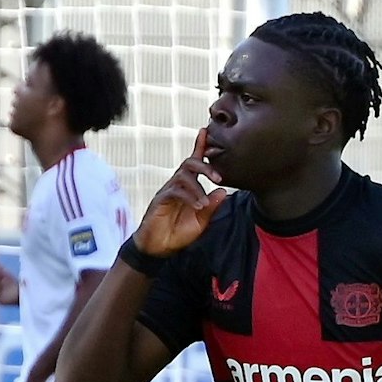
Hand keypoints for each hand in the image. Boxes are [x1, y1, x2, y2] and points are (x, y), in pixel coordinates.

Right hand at [131, 128, 229, 257]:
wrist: (158, 249)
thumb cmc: (178, 234)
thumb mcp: (201, 222)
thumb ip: (211, 207)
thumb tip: (223, 191)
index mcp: (188, 187)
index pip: (194, 163)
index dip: (200, 146)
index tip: (205, 131)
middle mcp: (177, 185)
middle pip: (189, 164)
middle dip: (205, 166)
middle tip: (218, 177)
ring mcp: (168, 191)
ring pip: (183, 176)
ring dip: (197, 187)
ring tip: (204, 202)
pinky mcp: (160, 200)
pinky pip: (175, 191)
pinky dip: (189, 197)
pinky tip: (197, 206)